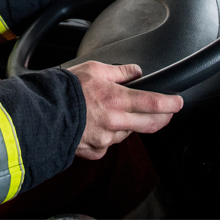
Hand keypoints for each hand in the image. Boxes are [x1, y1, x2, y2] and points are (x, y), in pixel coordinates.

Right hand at [68, 62, 182, 159]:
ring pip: (127, 133)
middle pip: (149, 124)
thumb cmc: (64, 89)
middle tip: (167, 113)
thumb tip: (134, 71)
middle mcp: (114, 122)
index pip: (153, 103)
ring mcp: (105, 139)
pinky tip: (98, 125)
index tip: (178, 103)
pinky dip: (108, 135)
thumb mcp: (93, 69)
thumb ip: (118, 72)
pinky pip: (109, 144)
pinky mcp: (95, 151)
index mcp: (116, 99)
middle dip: (162, 118)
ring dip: (129, 124)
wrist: (41, 113)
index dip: (170, 104)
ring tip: (115, 112)